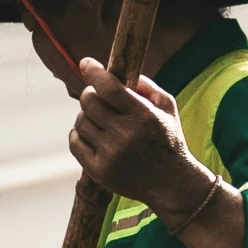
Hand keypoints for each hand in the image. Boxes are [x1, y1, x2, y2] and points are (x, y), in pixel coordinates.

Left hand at [69, 60, 245, 247]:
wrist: (171, 184)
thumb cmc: (168, 141)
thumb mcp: (168, 108)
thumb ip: (146, 86)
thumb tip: (116, 72)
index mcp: (143, 116)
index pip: (109, 88)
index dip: (93, 72)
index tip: (86, 63)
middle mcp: (125, 135)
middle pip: (89, 102)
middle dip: (90, 94)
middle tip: (97, 96)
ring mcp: (110, 155)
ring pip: (80, 122)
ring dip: (86, 116)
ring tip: (99, 120)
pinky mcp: (99, 171)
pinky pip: (75, 143)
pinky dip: (79, 134)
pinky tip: (92, 134)